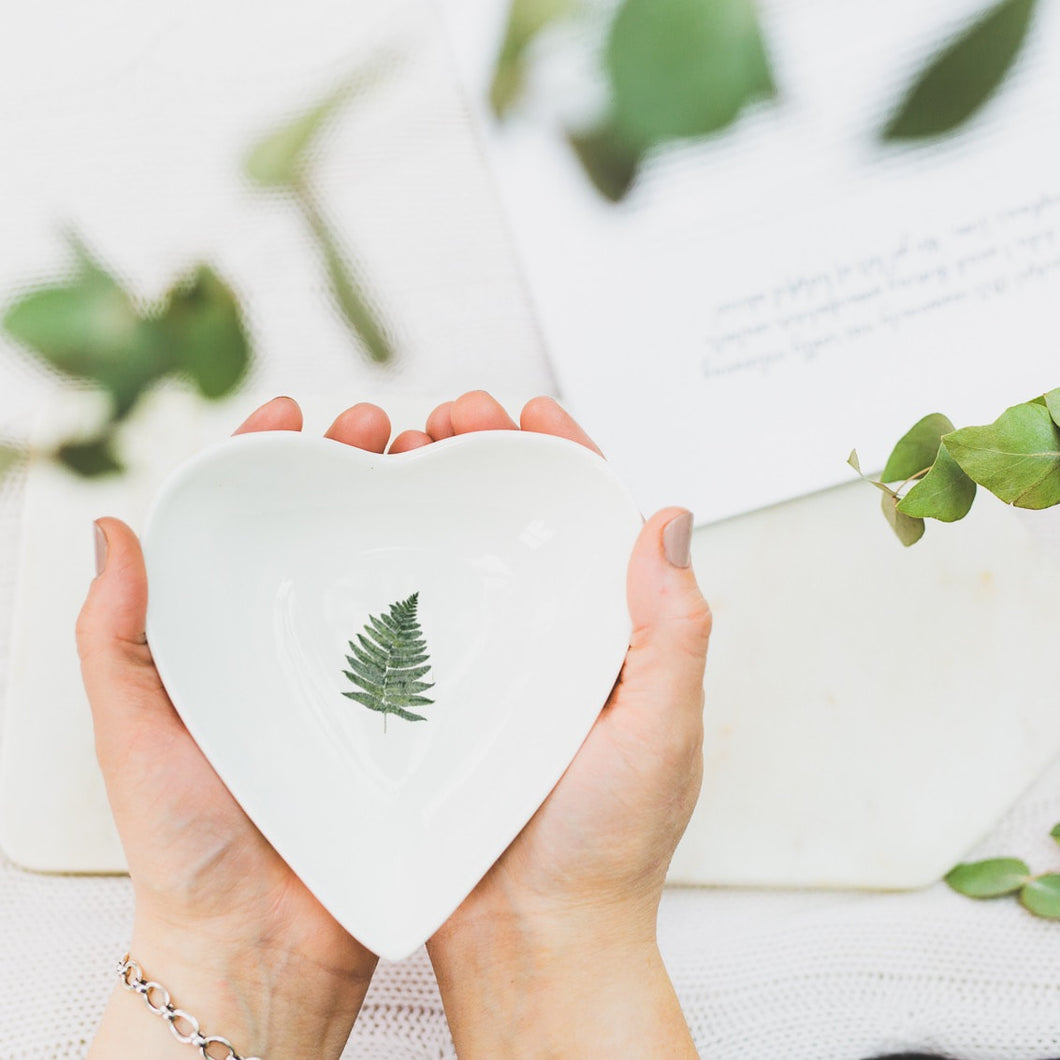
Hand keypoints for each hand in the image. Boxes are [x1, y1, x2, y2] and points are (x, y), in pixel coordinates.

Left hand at [80, 397, 395, 1058]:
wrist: (262, 954)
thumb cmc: (190, 853)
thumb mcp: (134, 735)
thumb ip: (114, 642)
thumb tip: (107, 533)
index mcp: (236, 640)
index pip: (255, 528)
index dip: (272, 461)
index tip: (295, 413)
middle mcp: (303, 649)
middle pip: (336, 535)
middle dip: (360, 468)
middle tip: (384, 426)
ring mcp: (362, 681)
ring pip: (394, 577)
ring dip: (414, 515)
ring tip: (434, 466)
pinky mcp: (411, 721)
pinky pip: (440, 648)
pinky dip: (458, 598)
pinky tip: (475, 562)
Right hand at [389, 392, 709, 1057]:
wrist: (535, 942)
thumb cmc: (608, 848)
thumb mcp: (661, 731)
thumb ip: (673, 629)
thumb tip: (670, 517)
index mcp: (609, 636)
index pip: (589, 523)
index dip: (563, 456)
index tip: (530, 409)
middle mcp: (548, 642)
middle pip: (514, 526)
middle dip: (483, 460)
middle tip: (447, 419)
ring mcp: (489, 669)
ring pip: (458, 562)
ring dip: (431, 501)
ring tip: (397, 455)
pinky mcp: (436, 702)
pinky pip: (414, 621)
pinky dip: (394, 573)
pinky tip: (364, 542)